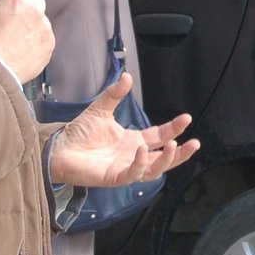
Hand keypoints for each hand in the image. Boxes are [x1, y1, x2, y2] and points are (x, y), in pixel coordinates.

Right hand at [0, 0, 53, 82]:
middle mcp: (35, 10)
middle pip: (38, 0)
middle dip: (29, 6)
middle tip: (15, 20)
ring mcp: (45, 28)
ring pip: (42, 19)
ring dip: (33, 25)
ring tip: (17, 39)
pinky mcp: (50, 43)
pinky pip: (46, 36)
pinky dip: (37, 40)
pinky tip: (23, 48)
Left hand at [48, 72, 199, 186]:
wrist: (58, 147)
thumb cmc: (78, 133)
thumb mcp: (100, 109)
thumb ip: (115, 94)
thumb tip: (127, 76)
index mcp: (133, 141)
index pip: (160, 137)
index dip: (174, 129)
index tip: (186, 118)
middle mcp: (133, 156)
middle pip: (164, 158)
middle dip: (181, 152)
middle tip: (195, 143)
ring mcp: (125, 168)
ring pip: (154, 170)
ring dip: (167, 160)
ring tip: (174, 146)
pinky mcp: (115, 177)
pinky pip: (133, 174)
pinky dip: (140, 163)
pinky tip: (143, 150)